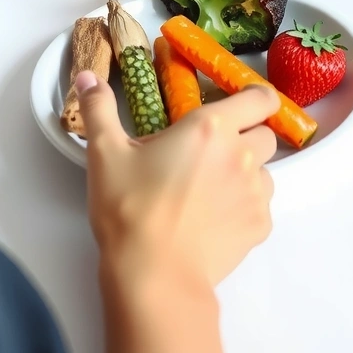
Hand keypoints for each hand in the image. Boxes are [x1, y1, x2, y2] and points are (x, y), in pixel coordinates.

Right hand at [76, 71, 278, 287]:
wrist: (154, 276)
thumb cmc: (130, 208)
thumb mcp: (105, 154)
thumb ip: (99, 109)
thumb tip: (87, 76)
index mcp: (211, 127)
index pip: (261, 98)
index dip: (257, 99)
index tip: (240, 106)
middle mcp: (242, 153)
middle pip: (266, 134)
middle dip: (247, 138)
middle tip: (213, 153)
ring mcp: (255, 192)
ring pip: (266, 171)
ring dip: (247, 174)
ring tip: (213, 189)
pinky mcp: (259, 226)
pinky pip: (261, 207)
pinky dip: (245, 208)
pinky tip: (215, 220)